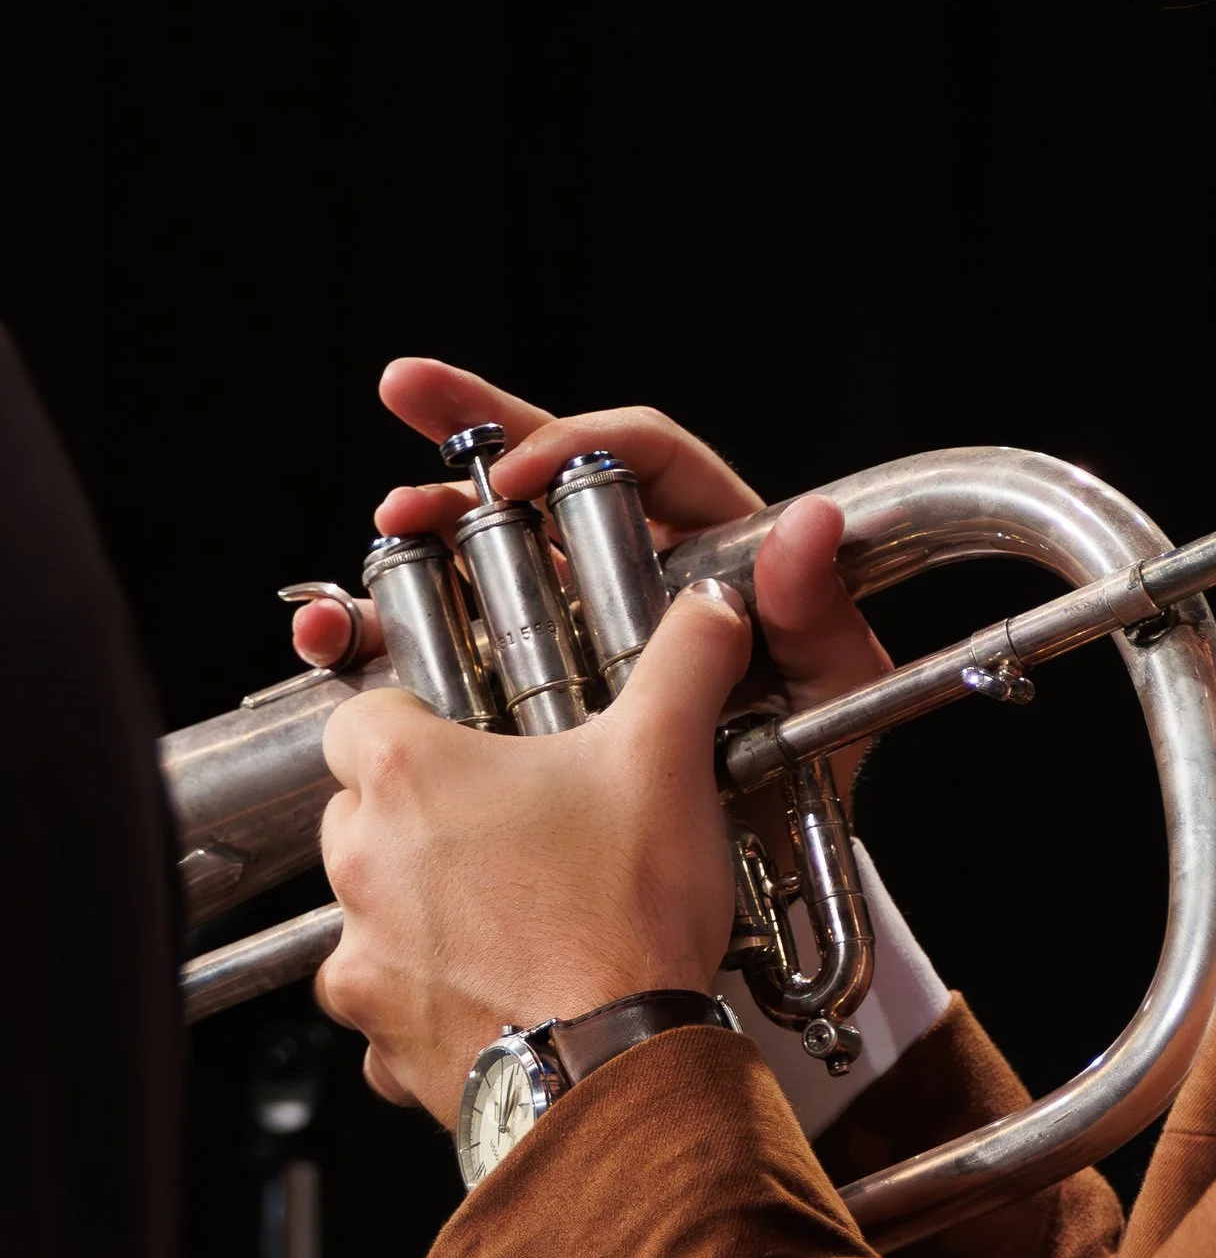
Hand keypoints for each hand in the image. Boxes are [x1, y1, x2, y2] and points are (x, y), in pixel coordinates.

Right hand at [290, 356, 891, 756]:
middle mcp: (631, 572)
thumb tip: (814, 521)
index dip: (579, 443)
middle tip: (406, 385)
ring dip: (421, 532)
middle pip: (547, 474)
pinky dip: (383, 636)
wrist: (752, 872)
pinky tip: (339, 632)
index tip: (518, 471)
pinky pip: (439, 649)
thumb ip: (821, 610)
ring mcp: (570, 628)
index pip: (643, 455)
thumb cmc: (815, 767)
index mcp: (707, 545)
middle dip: (472, 425)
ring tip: (384, 526)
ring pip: (483, 553)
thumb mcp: (834, 691)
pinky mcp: (514, 692)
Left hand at [316, 582, 751, 1123]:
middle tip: (518, 823)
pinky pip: (390, 1004)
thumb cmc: (625, 915)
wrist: (619, 1064)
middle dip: (426, 815)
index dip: (415, 718)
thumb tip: (711, 607)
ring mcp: (364, 958)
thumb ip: (686, 661)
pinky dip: (434, 994)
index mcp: (410, 776)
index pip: (359, 715)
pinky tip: (507, 984)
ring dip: (427, 906)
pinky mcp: (382, 1037)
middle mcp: (364, 863)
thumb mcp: (669, 757)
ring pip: (373, 910)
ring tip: (520, 910)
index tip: (467, 736)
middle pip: (363, 812)